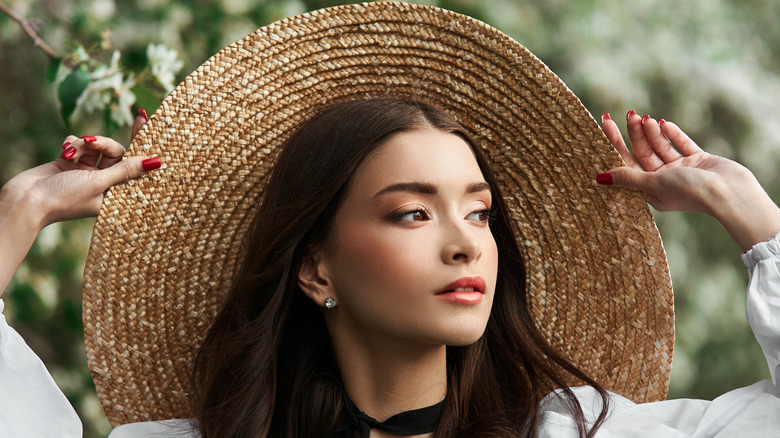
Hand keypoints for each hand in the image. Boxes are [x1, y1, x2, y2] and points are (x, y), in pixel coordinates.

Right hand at [0, 112, 158, 226]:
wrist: (26, 200)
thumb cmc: (65, 198)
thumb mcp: (99, 183)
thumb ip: (125, 170)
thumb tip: (155, 162)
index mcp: (116, 193)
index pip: (135, 165)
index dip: (140, 143)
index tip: (143, 119)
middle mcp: (104, 182)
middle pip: (116, 152)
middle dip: (104, 144)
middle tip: (91, 141)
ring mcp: (87, 172)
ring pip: (96, 146)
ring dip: (84, 145)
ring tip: (70, 152)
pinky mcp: (70, 163)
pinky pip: (79, 145)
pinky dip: (72, 145)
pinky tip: (63, 152)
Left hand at [599, 111, 779, 250]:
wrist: (729, 193)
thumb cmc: (689, 192)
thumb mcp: (653, 183)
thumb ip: (627, 177)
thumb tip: (599, 178)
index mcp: (649, 190)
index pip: (626, 163)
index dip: (615, 144)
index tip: (606, 124)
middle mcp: (663, 181)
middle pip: (643, 153)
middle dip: (635, 133)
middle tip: (630, 114)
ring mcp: (681, 170)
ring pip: (661, 146)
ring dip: (653, 132)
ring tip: (646, 118)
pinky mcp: (699, 160)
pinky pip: (682, 144)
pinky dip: (673, 134)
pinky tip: (663, 123)